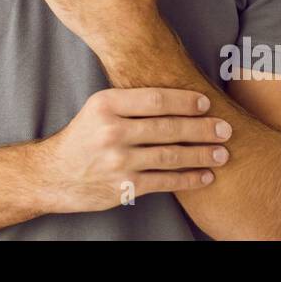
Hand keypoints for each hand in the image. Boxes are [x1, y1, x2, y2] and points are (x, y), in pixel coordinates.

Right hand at [36, 87, 229, 212]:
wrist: (55, 173)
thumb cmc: (83, 136)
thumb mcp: (99, 109)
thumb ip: (131, 102)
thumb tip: (178, 95)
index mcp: (106, 105)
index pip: (155, 99)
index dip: (184, 101)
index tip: (206, 102)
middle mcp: (111, 131)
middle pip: (167, 128)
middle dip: (201, 129)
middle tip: (225, 129)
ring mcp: (118, 161)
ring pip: (170, 156)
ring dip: (201, 155)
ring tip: (222, 153)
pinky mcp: (123, 186)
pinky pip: (164, 181)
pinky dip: (188, 179)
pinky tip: (205, 176)